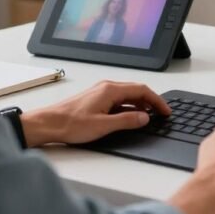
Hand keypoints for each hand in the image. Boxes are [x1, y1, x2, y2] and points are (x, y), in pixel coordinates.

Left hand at [20, 81, 169, 146]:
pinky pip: (119, 99)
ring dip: (140, 104)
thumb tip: (144, 118)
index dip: (157, 100)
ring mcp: (100, 92)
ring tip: (149, 116)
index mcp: (110, 90)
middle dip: (151, 101)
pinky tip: (130, 117)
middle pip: (136, 90)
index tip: (165, 110)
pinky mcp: (96, 99)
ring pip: (128, 95)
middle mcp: (106, 87)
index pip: (142, 90)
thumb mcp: (103, 126)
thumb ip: (127, 121)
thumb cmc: (70, 124)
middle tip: (161, 113)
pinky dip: (129, 107)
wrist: (48, 124)